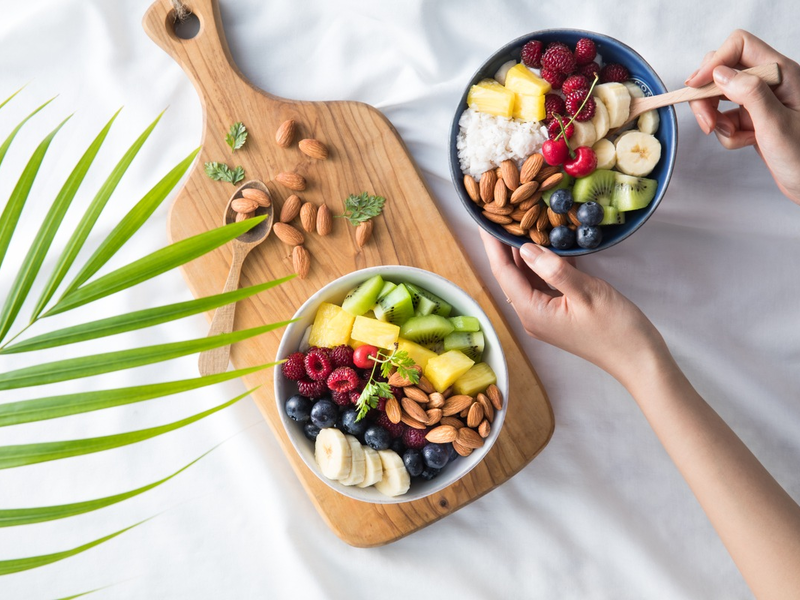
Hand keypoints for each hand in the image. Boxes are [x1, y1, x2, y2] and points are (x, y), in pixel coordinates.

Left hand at [481, 231, 667, 384]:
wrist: (639, 358)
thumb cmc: (616, 328)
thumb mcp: (587, 292)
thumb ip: (554, 269)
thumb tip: (525, 248)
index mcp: (532, 312)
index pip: (503, 272)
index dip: (492, 244)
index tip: (484, 219)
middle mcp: (531, 315)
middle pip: (511, 274)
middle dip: (504, 245)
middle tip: (502, 213)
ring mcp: (544, 315)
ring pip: (527, 277)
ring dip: (524, 252)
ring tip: (520, 221)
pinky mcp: (558, 313)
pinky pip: (543, 283)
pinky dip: (543, 263)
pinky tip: (547, 242)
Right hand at [685, 29, 799, 204]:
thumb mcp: (776, 125)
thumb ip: (750, 94)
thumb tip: (719, 74)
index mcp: (782, 73)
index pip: (739, 46)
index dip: (714, 62)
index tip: (695, 86)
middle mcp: (770, 81)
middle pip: (723, 70)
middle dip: (708, 96)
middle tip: (708, 123)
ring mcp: (761, 99)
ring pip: (720, 95)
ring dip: (716, 117)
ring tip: (731, 135)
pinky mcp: (753, 117)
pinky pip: (726, 117)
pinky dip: (727, 132)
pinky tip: (745, 142)